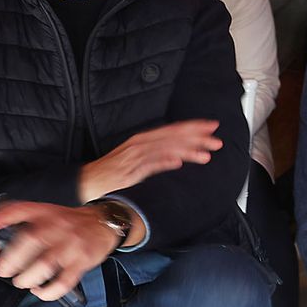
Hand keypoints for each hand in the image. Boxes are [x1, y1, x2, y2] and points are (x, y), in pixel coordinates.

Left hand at [0, 200, 125, 301]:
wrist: (102, 224)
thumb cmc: (66, 223)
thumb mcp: (42, 216)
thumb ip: (13, 226)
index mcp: (44, 214)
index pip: (21, 208)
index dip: (2, 216)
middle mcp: (57, 227)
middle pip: (31, 240)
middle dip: (10, 261)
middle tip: (5, 271)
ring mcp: (70, 245)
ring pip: (45, 265)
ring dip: (27, 278)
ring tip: (23, 281)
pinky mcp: (82, 261)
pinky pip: (63, 281)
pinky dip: (48, 292)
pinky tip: (40, 290)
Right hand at [78, 119, 221, 200]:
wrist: (89, 180)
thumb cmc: (114, 170)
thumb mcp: (139, 157)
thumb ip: (158, 153)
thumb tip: (182, 154)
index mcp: (144, 138)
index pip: (173, 129)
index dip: (193, 126)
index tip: (212, 126)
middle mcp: (141, 143)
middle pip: (173, 137)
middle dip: (197, 138)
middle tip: (217, 140)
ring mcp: (135, 156)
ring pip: (165, 150)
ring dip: (187, 151)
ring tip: (206, 154)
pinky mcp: (129, 171)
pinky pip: (149, 165)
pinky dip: (164, 162)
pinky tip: (178, 162)